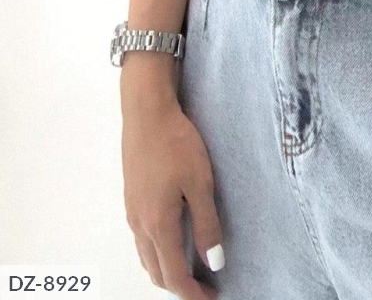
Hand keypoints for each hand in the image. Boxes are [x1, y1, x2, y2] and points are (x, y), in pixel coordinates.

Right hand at [121, 96, 222, 298]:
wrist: (146, 114)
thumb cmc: (176, 144)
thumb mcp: (200, 183)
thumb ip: (207, 224)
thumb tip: (214, 262)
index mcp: (158, 225)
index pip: (174, 275)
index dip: (193, 292)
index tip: (213, 296)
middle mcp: (140, 225)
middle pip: (157, 272)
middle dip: (180, 285)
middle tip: (206, 284)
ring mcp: (132, 213)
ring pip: (147, 257)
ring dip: (167, 269)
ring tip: (194, 266)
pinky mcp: (131, 199)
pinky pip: (142, 240)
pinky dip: (158, 251)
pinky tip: (175, 239)